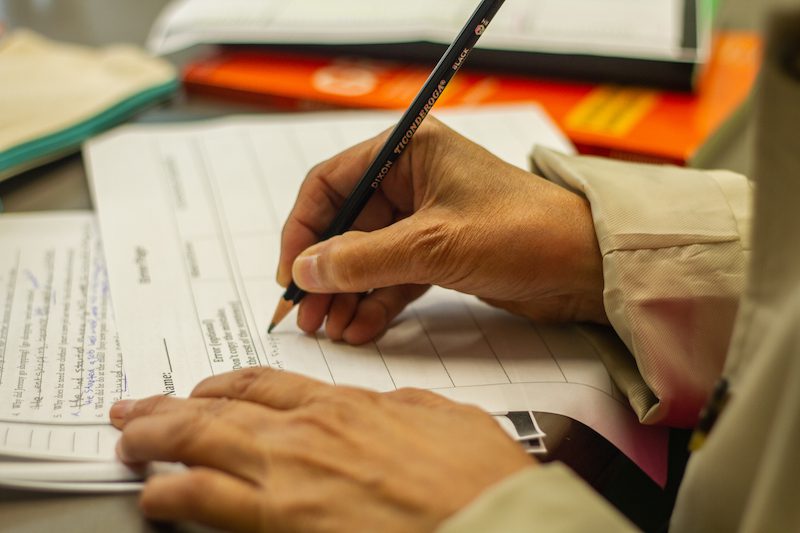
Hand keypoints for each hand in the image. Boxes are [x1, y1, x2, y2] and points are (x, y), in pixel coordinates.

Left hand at [111, 368, 533, 532]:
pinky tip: (151, 497)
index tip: (202, 389)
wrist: (497, 522)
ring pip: (199, 443)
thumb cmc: (480, 478)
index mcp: (346, 406)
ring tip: (129, 440)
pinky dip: (167, 494)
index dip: (224, 385)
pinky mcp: (278, 521)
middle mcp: (307, 432)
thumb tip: (379, 407)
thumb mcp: (443, 418)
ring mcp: (288, 475)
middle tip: (136, 407)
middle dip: (170, 407)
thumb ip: (399, 408)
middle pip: (219, 408)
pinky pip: (202, 499)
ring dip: (155, 439)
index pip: (265, 384)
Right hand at [279, 117, 605, 344]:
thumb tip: (303, 271)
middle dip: (325, 273)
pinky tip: (359, 328)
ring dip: (346, 293)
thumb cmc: (522, 233)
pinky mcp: (439, 253)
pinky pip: (393, 276)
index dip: (304, 229)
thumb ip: (362, 259)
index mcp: (409, 150)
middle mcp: (412, 179)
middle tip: (306, 316)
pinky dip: (375, 301)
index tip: (289, 273)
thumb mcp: (433, 245)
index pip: (332, 182)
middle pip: (346, 226)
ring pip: (367, 256)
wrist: (588, 268)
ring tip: (330, 330)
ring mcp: (425, 219)